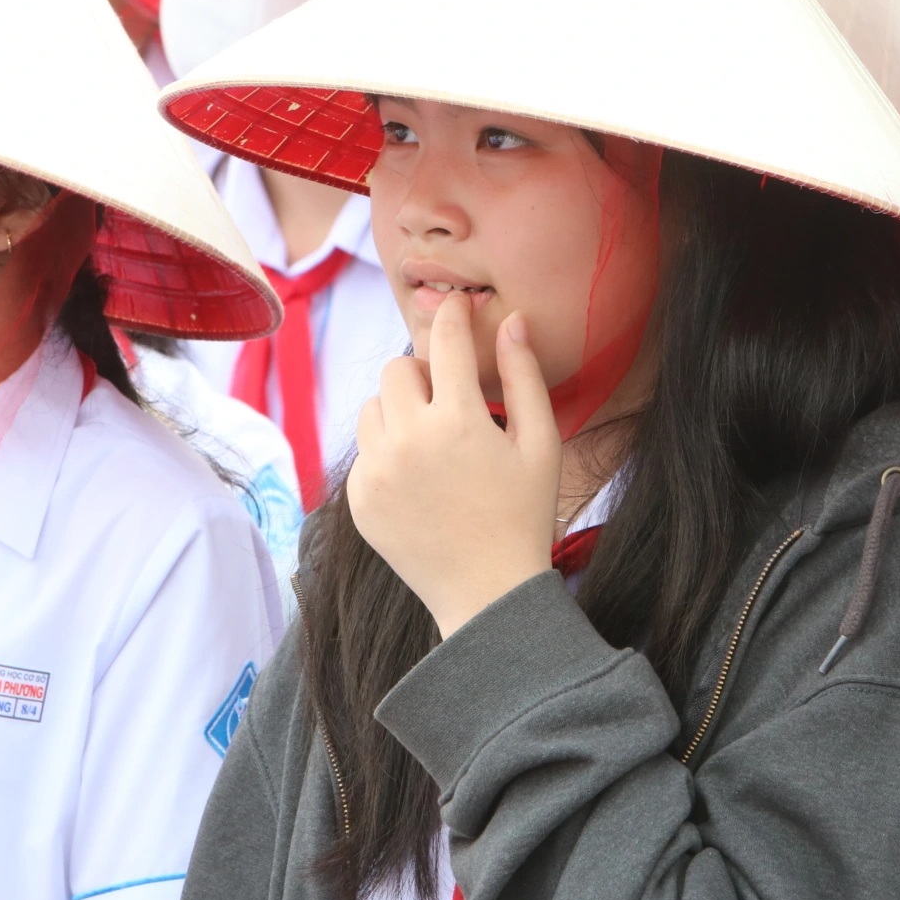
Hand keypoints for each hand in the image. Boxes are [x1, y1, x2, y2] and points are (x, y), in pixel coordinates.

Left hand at [348, 293, 561, 637]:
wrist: (487, 592)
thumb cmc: (524, 515)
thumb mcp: (540, 444)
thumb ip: (524, 377)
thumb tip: (511, 322)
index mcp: (459, 421)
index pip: (445, 342)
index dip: (451, 316)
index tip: (454, 306)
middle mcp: (408, 441)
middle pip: (397, 369)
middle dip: (423, 374)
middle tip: (449, 400)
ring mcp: (376, 472)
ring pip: (372, 408)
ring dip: (398, 411)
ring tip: (432, 442)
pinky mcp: (359, 499)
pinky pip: (364, 451)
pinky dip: (387, 453)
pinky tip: (420, 480)